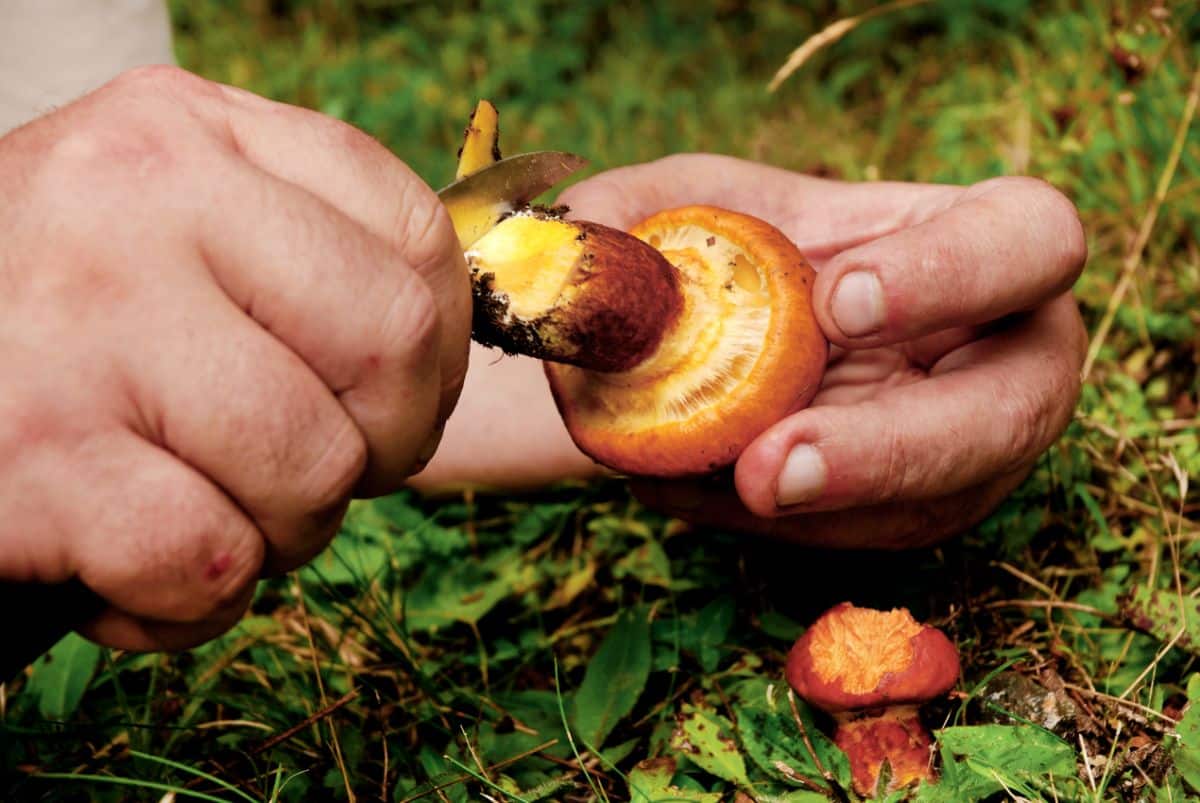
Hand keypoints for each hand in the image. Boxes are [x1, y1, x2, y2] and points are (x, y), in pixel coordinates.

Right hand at [0, 67, 469, 648]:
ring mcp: (86, 323)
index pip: (416, 234)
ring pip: (315, 468)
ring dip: (286, 531)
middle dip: (385, 445)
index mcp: (199, 134)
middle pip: (394, 342)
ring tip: (205, 508)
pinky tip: (130, 568)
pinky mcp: (35, 454)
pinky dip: (192, 602)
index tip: (387, 401)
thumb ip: (299, 257)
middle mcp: (143, 200)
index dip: (439, 349)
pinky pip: (212, 562)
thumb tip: (442, 349)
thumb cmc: (61, 323)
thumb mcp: (170, 231)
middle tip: (312, 468)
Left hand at [560, 154, 1086, 547]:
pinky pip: (856, 541)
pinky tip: (679, 490)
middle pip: (1012, 411)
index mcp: (977, 236)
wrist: (697, 334)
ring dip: (806, 511)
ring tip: (688, 479)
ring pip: (927, 504)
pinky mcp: (909, 507)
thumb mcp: (665, 206)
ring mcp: (962, 442)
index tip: (837, 302)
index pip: (1029, 241)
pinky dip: (764, 527)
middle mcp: (997, 348)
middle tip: (769, 470)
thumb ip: (624, 228)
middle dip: (893, 450)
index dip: (953, 274)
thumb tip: (582, 286)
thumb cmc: (712, 247)